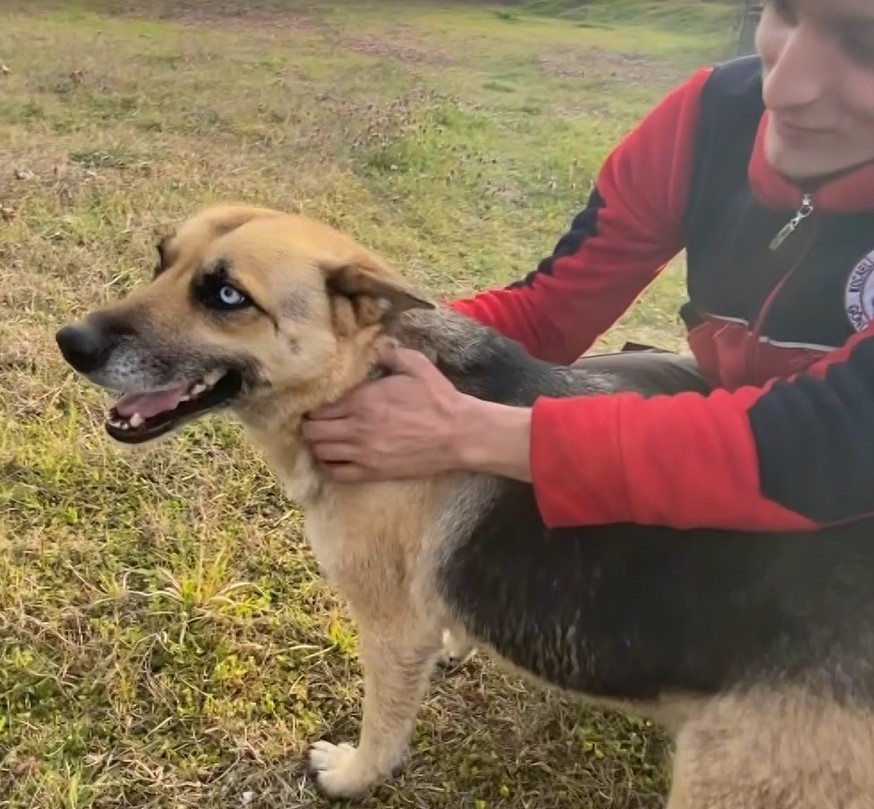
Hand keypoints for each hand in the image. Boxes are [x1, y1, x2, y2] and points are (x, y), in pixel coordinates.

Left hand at [301, 340, 471, 481]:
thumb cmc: (438, 398)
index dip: (314, 406)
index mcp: (363, 400)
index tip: (318, 404)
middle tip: (317, 421)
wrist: (458, 433)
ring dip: (318, 444)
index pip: (319, 407)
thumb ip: (389, 354)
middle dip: (310, 425)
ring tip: (325, 439)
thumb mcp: (416, 365)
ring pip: (321, 452)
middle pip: (312, 431)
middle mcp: (357, 428)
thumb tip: (375, 346)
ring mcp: (364, 453)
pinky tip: (335, 458)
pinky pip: (337, 473)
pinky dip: (329, 465)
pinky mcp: (373, 471)